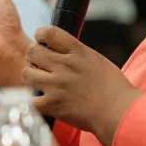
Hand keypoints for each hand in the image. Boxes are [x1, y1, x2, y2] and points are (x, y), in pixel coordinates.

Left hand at [23, 26, 142, 145]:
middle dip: (33, 56)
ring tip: (39, 81)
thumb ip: (77, 53)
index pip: (50, 32)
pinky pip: (31, 99)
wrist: (118, 112)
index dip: (41, 34)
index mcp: (78, 52)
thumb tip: (58, 48)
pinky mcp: (53, 104)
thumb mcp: (96, 60)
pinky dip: (33, 100)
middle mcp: (65, 66)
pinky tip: (42, 100)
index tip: (41, 40)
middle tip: (39, 64)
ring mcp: (57, 85)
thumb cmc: (113, 88)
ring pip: (27, 73)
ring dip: (31, 76)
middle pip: (32, 51)